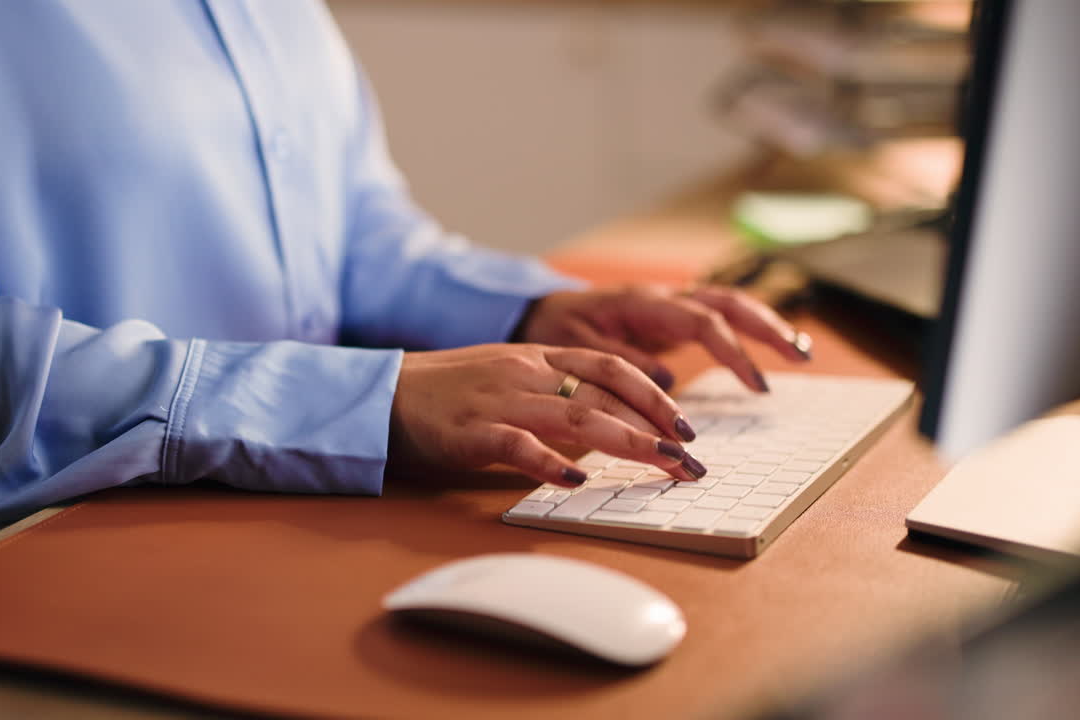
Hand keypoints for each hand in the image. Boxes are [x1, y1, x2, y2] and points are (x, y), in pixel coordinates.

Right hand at [389, 344, 706, 487]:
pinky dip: (550, 463)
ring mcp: (501, 401)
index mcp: (540, 357)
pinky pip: (518, 446)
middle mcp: (528, 373)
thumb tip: (613, 420)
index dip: (655, 394)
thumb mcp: (513, 376)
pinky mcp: (473, 432)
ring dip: (627, 443)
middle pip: (606, 395)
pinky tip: (576, 480)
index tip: (686, 425)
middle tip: (691, 459)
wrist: (388, 394)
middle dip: (657, 427)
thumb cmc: (455, 391)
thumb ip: (559, 390)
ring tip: (662, 466)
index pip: (612, 368)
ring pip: (576, 416)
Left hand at [515, 285, 811, 391]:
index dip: (733, 350)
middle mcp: (662, 299)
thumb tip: (665, 382)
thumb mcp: (577, 349)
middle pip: (727, 302)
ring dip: (765, 324)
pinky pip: (716, 320)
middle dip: (767, 326)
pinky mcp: (670, 321)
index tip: (756, 383)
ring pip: (728, 305)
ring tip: (800, 351)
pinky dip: (746, 331)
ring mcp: (669, 307)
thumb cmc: (554, 330)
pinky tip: (770, 349)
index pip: (702, 320)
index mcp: (642, 302)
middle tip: (799, 355)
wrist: (539, 313)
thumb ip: (620, 364)